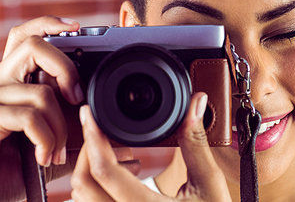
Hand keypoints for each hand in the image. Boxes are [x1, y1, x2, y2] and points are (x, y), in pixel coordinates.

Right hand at [0, 16, 82, 201]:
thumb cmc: (21, 165)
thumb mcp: (57, 143)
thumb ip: (83, 135)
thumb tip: (126, 147)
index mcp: (15, 79)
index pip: (24, 36)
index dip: (47, 23)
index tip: (76, 27)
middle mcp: (0, 82)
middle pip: (33, 47)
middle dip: (66, 70)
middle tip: (78, 98)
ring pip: (41, 90)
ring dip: (59, 126)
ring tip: (56, 151)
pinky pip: (28, 116)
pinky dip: (46, 139)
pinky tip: (44, 157)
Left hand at [70, 93, 231, 201]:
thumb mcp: (209, 182)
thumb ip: (196, 142)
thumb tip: (194, 105)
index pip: (104, 171)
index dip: (93, 137)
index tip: (90, 115)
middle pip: (82, 184)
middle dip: (87, 151)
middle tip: (103, 129)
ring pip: (81, 199)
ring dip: (92, 170)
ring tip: (123, 154)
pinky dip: (98, 186)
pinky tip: (127, 175)